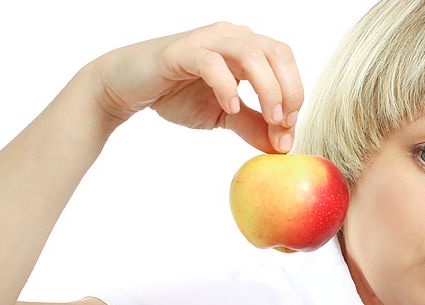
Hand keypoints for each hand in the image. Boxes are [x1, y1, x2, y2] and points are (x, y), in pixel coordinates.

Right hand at [88, 22, 302, 152]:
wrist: (128, 87)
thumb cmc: (178, 95)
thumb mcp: (225, 116)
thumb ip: (254, 125)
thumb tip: (282, 147)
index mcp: (247, 49)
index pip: (286, 63)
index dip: (296, 96)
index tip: (288, 131)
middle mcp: (231, 37)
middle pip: (278, 52)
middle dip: (289, 91)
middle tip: (283, 124)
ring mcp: (207, 40)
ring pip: (252, 53)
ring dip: (268, 89)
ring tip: (268, 118)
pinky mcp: (182, 51)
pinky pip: (213, 62)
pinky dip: (227, 86)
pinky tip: (230, 108)